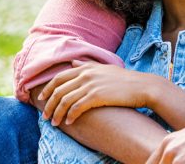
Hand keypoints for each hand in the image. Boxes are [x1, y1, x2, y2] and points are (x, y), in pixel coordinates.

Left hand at [37, 60, 160, 125]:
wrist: (142, 86)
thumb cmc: (125, 80)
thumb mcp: (104, 68)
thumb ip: (87, 65)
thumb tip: (72, 62)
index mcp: (86, 67)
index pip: (59, 77)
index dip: (48, 89)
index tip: (42, 99)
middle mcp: (86, 74)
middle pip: (59, 89)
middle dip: (49, 104)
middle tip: (45, 115)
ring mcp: (91, 85)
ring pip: (65, 100)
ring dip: (57, 113)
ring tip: (55, 123)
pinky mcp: (97, 96)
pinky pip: (77, 107)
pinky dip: (70, 115)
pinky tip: (69, 122)